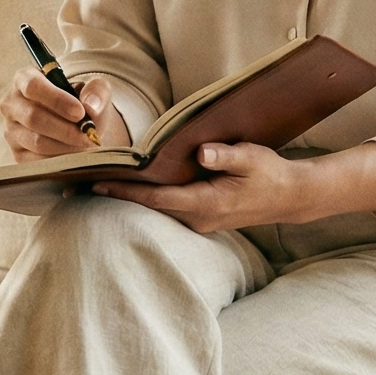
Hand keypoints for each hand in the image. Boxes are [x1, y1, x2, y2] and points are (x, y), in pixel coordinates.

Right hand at [0, 67, 131, 159]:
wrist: (79, 127)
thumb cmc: (83, 103)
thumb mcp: (94, 89)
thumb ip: (97, 90)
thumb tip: (90, 105)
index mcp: (24, 79)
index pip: (32, 86)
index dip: (56, 100)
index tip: (80, 113)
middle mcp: (11, 104)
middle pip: (33, 117)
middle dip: (65, 129)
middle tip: (89, 135)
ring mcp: (11, 130)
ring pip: (36, 141)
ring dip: (66, 146)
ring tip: (86, 144)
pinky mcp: (17, 154)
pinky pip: (38, 161)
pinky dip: (61, 160)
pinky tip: (75, 155)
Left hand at [95, 140, 375, 233]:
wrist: (291, 197)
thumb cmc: (270, 174)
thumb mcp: (252, 158)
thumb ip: (227, 156)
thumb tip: (203, 153)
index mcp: (206, 203)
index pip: (157, 198)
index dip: (127, 191)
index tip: (98, 183)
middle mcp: (199, 218)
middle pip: (150, 207)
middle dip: (120, 194)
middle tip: (84, 182)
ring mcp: (201, 221)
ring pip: (159, 210)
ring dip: (132, 197)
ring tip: (99, 181)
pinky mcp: (203, 218)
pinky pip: (170, 209)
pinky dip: (149, 198)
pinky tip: (134, 185)